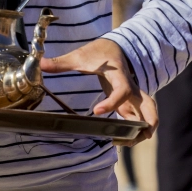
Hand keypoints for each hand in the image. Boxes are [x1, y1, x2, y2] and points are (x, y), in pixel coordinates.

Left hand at [41, 38, 157, 145]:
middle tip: (131, 137)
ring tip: (123, 142)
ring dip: (142, 130)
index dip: (112, 103)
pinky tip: (119, 139)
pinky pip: (138, 119)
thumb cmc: (99, 53)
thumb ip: (62, 62)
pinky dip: (134, 130)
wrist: (114, 48)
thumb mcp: (80, 56)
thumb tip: (41, 64)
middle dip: (146, 124)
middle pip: (150, 107)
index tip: (96, 112)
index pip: (123, 91)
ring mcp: (133, 97)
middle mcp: (132, 88)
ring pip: (149, 115)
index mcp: (120, 76)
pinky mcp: (130, 104)